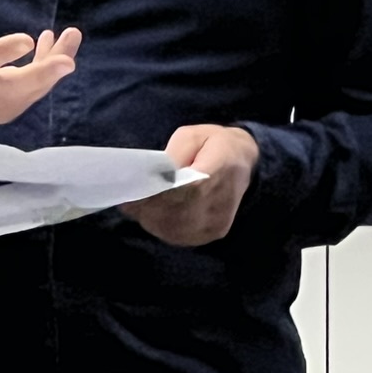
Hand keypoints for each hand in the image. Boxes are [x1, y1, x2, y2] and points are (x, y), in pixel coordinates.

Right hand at [0, 0, 79, 123]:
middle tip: (67, 61)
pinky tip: (55, 43)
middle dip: (42, 74)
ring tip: (72, 35)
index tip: (27, 40)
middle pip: (14, 87)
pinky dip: (49, 69)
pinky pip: (34, 89)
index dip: (3, 51)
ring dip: (55, 64)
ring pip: (31, 88)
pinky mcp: (8, 109)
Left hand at [122, 125, 258, 246]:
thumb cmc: (214, 144)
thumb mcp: (192, 135)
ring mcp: (218, 222)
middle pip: (179, 214)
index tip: (134, 194)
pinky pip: (182, 237)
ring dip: (152, 220)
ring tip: (136, 208)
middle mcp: (221, 202)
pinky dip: (162, 228)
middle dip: (149, 209)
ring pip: (178, 230)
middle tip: (127, 201)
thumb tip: (155, 175)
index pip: (188, 191)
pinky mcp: (214, 233)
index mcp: (220, 170)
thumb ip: (174, 154)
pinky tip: (150, 216)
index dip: (159, 195)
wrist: (244, 162)